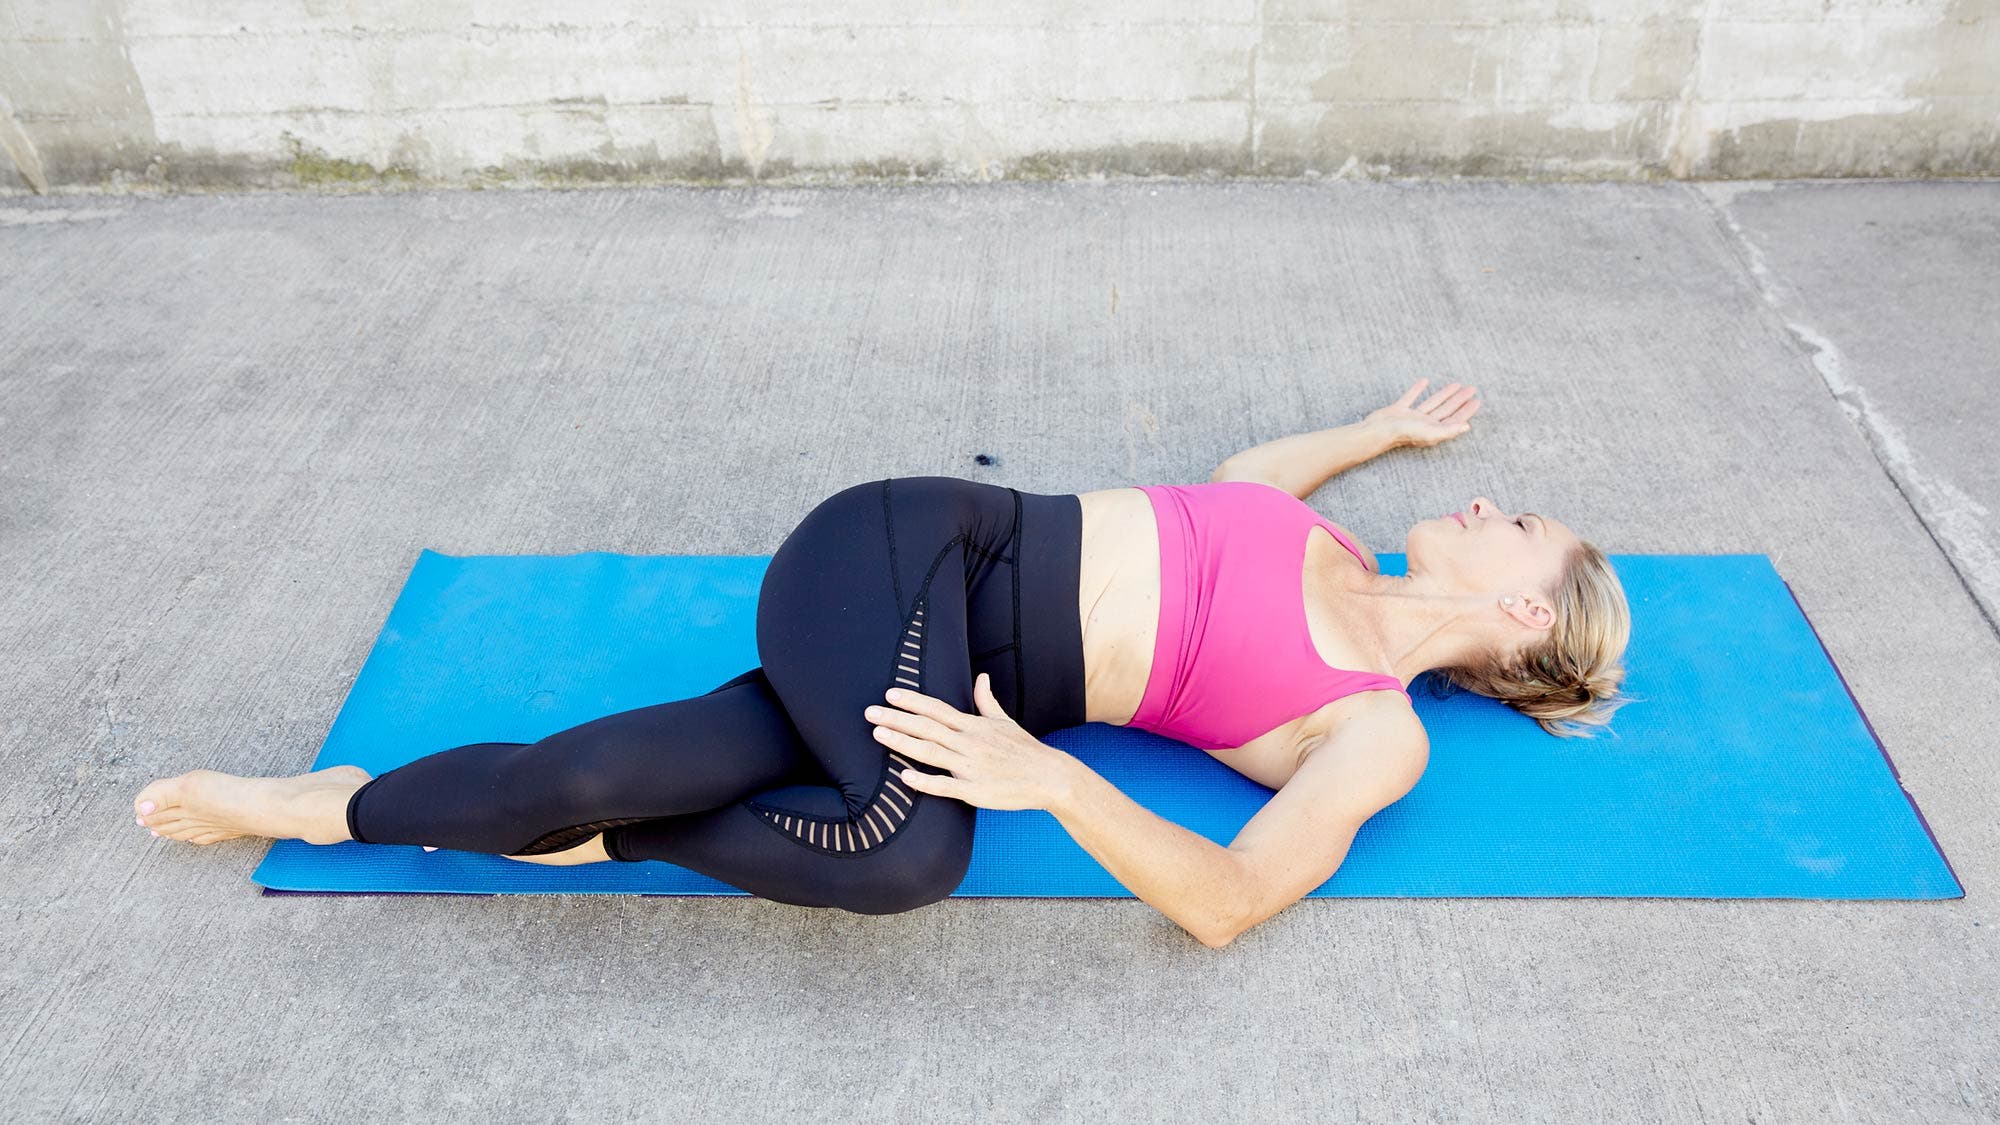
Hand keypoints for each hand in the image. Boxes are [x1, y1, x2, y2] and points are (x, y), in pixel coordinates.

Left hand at [863, 673, 1075, 811]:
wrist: (1050, 777)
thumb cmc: (1025, 750)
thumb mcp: (1005, 722)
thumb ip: (987, 701)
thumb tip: (981, 677)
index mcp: (974, 726)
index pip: (937, 710)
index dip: (912, 701)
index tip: (889, 695)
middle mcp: (969, 743)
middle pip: (927, 728)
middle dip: (897, 719)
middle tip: (869, 713)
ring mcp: (970, 767)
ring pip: (930, 753)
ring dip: (902, 743)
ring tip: (878, 735)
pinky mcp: (974, 791)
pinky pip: (944, 786)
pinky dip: (924, 781)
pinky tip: (904, 777)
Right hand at [1364, 378, 1480, 447]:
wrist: (1377, 431)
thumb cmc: (1402, 434)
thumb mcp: (1429, 432)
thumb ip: (1449, 430)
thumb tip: (1467, 427)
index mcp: (1432, 430)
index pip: (1454, 419)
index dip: (1466, 410)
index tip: (1476, 400)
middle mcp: (1424, 424)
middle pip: (1446, 410)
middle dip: (1459, 400)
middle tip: (1471, 389)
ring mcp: (1411, 417)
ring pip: (1432, 403)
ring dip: (1444, 394)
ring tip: (1456, 384)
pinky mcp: (1398, 410)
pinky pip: (1411, 398)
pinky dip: (1417, 390)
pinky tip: (1424, 381)